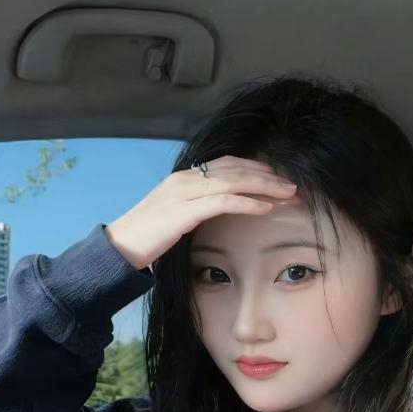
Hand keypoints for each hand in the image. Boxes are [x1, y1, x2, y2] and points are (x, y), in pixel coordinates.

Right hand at [104, 155, 297, 269]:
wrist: (119, 248)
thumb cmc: (148, 237)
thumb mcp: (175, 215)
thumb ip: (196, 207)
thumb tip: (220, 210)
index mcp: (184, 177)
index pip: (227, 163)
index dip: (256, 168)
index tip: (278, 176)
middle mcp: (185, 178)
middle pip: (235, 168)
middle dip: (267, 175)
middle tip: (293, 184)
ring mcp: (183, 193)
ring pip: (233, 181)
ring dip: (264, 186)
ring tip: (288, 194)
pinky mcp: (183, 211)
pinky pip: (222, 202)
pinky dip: (247, 202)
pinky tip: (265, 208)